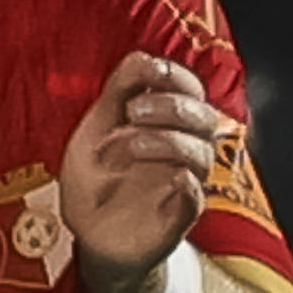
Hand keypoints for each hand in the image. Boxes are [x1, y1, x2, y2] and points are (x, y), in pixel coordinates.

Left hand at [58, 50, 222, 292]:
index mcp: (165, 123)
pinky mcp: (178, 216)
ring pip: (200, 153)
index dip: (175, 75)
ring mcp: (183, 182)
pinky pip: (197, 198)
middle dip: (170, 106)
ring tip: (133, 144)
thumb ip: (117, 92)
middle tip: (132, 111)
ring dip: (168, 141)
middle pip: (203, 117)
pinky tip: (172, 176)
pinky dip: (189, 184)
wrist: (89, 235)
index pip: (189, 89)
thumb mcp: (96, 128)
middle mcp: (182, 149)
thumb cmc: (97, 179)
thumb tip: (141, 57)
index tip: (149, 71)